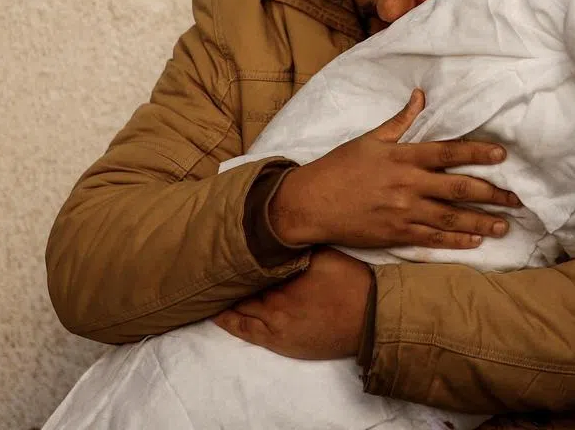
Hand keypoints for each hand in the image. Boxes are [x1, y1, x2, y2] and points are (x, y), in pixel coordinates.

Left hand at [213, 247, 372, 359]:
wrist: (368, 317)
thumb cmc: (351, 282)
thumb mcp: (325, 254)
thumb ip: (300, 248)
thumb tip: (278, 235)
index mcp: (287, 272)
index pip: (251, 263)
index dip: (236, 255)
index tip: (222, 245)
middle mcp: (275, 297)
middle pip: (243, 284)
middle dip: (228, 275)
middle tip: (206, 264)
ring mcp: (274, 321)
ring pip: (240, 306)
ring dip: (225, 297)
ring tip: (206, 287)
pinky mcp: (278, 340)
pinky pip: (245, 330)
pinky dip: (228, 321)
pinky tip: (215, 314)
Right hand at [268, 89, 519, 248]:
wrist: (310, 204)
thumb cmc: (339, 167)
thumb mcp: (369, 139)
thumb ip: (400, 121)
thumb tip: (420, 96)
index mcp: (402, 157)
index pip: (448, 152)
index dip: (477, 153)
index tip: (502, 155)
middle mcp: (407, 185)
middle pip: (458, 189)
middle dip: (491, 193)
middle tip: (516, 197)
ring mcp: (403, 213)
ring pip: (451, 218)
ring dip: (481, 222)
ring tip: (504, 225)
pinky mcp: (396, 235)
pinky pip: (433, 240)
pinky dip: (456, 241)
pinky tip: (475, 241)